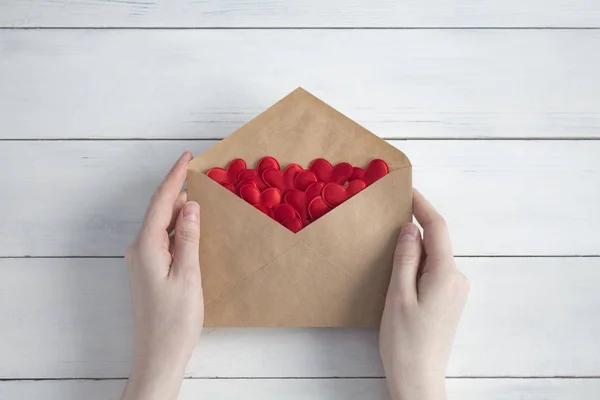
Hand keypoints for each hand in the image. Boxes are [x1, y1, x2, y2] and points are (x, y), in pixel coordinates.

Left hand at [122, 152, 203, 399]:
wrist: (159, 354)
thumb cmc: (175, 320)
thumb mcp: (188, 275)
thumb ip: (189, 238)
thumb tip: (191, 205)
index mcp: (147, 246)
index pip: (162, 202)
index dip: (174, 177)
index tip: (187, 156)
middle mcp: (138, 248)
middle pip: (159, 209)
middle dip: (177, 188)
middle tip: (198, 171)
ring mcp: (141, 259)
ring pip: (160, 223)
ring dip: (178, 208)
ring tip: (198, 193)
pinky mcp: (147, 269)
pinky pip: (162, 237)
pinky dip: (176, 226)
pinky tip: (190, 224)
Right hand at [380, 190, 468, 399]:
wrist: (418, 379)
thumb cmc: (404, 341)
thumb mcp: (398, 295)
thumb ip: (405, 259)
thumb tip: (410, 228)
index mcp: (446, 275)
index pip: (437, 229)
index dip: (422, 206)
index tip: (408, 190)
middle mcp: (457, 279)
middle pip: (436, 242)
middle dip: (415, 228)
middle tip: (388, 218)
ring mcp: (456, 291)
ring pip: (434, 257)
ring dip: (415, 249)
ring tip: (388, 250)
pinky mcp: (450, 301)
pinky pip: (434, 271)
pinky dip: (418, 264)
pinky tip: (400, 272)